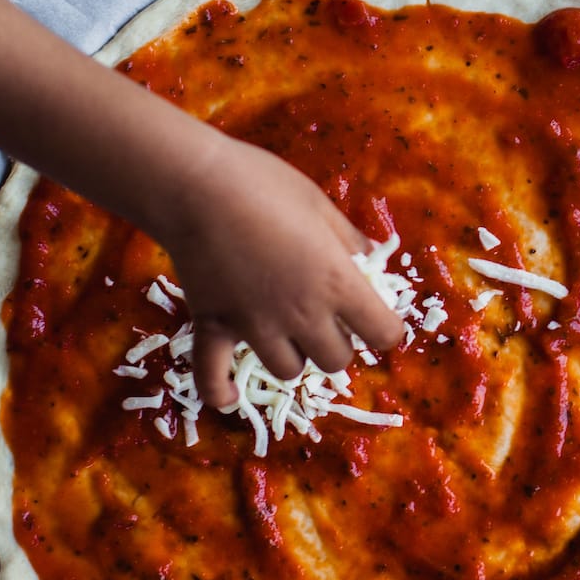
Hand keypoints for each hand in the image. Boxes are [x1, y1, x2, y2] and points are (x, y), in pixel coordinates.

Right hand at [155, 134, 404, 409]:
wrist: (195, 186)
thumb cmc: (263, 184)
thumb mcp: (319, 203)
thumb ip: (348, 238)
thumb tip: (369, 255)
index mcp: (336, 282)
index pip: (382, 333)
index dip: (384, 328)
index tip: (375, 317)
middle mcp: (301, 314)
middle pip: (335, 360)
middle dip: (338, 343)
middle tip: (327, 318)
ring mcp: (255, 326)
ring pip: (288, 371)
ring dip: (293, 356)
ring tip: (285, 332)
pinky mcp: (213, 327)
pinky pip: (213, 377)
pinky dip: (220, 391)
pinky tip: (229, 395)